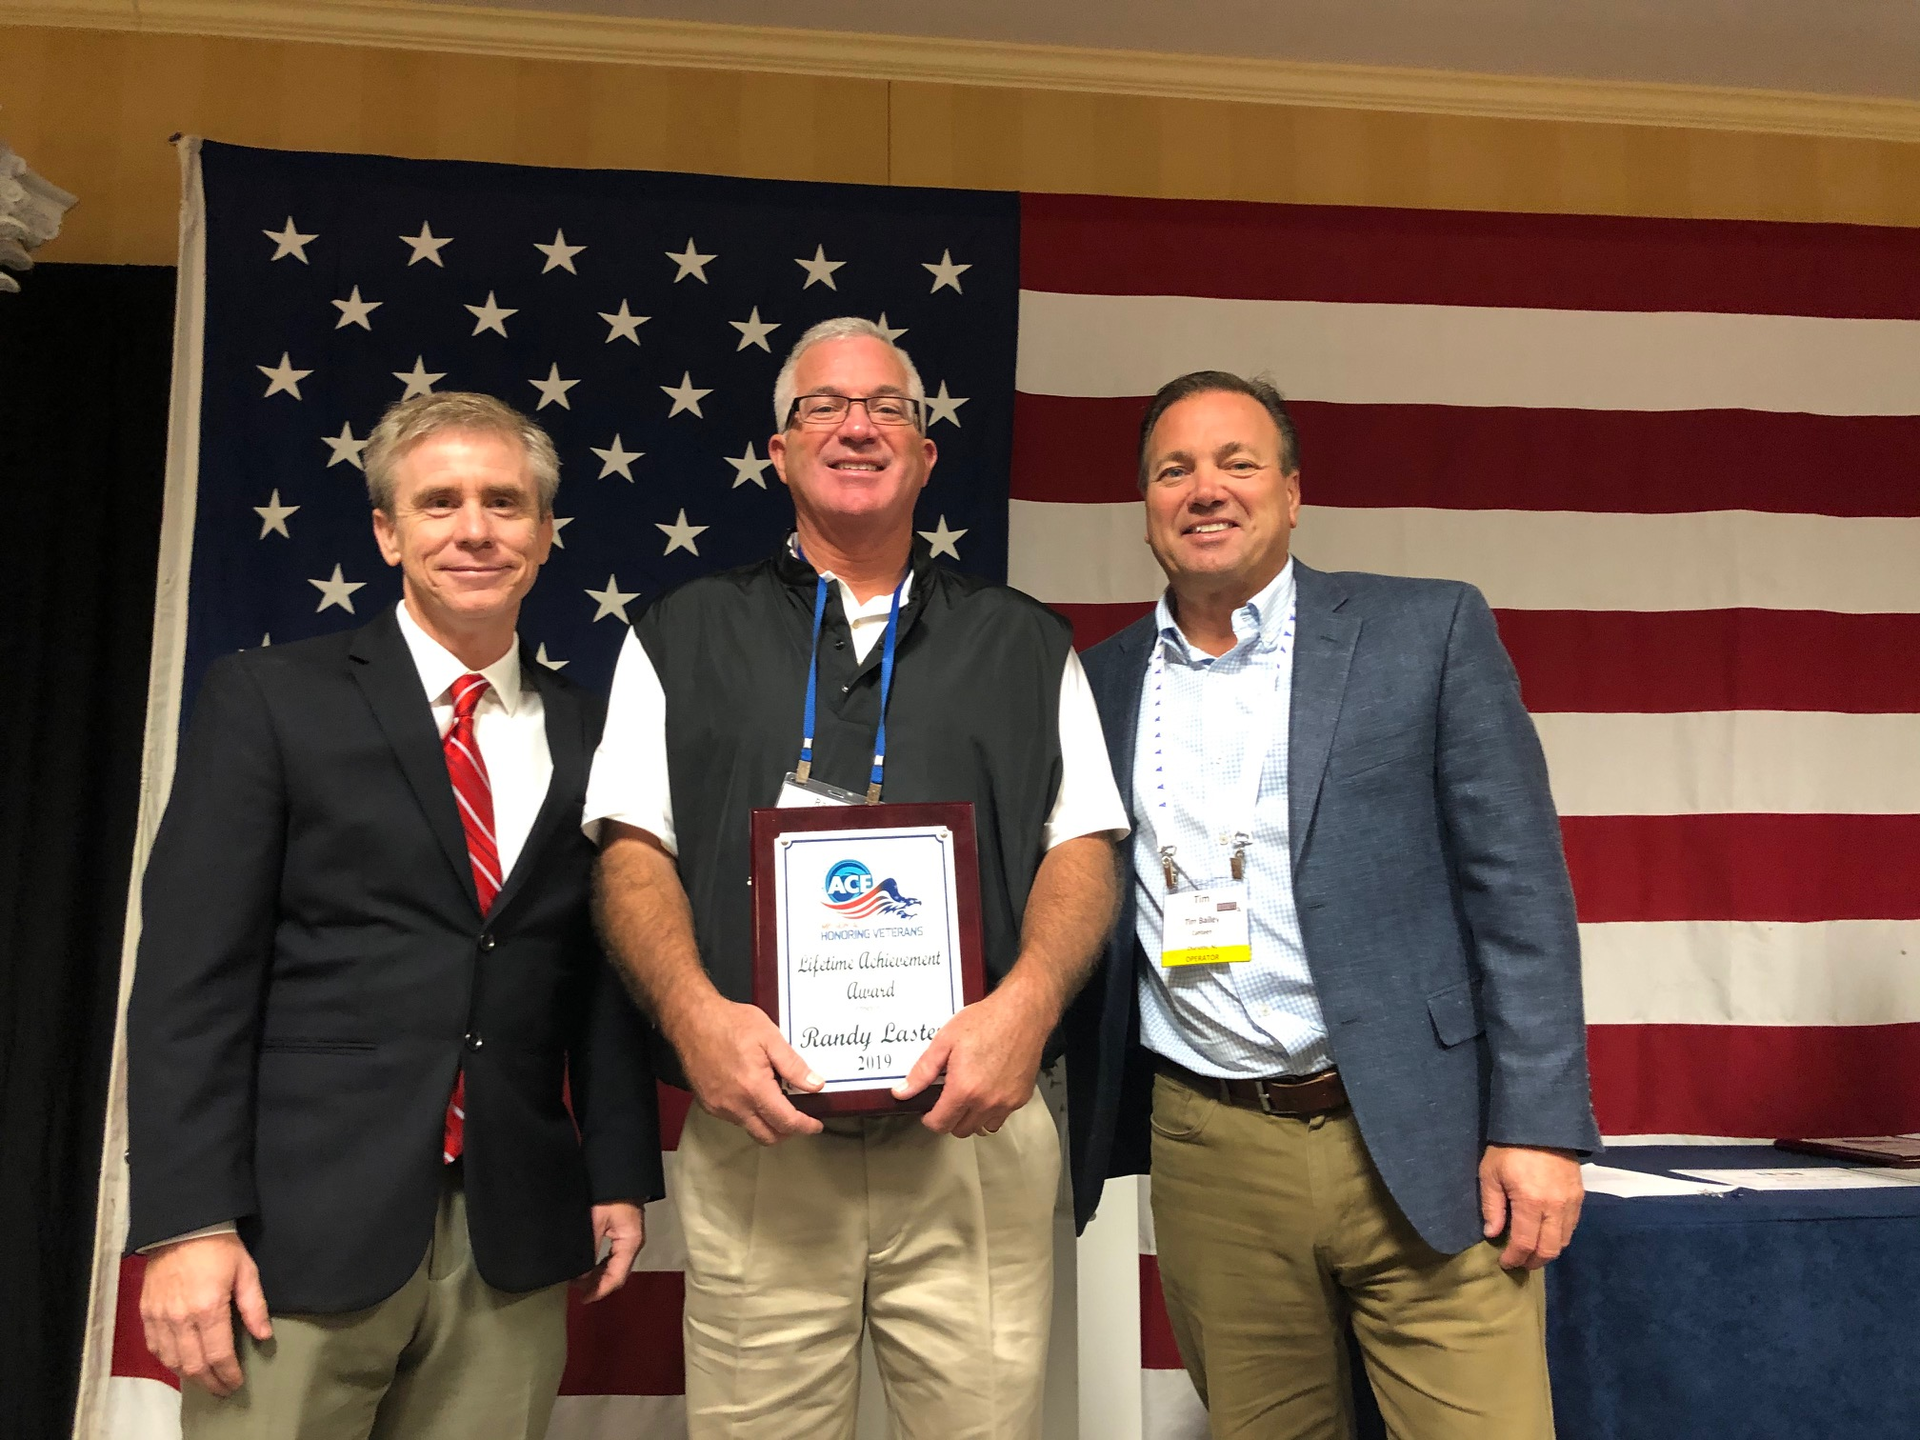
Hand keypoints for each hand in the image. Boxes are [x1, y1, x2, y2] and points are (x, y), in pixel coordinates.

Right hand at [138, 1233, 272, 1396]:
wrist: (182, 1227)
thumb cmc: (219, 1247)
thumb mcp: (246, 1271)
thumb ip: (254, 1307)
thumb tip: (264, 1336)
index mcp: (208, 1308)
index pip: (218, 1354)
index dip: (228, 1374)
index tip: (236, 1383)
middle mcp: (180, 1318)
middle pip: (194, 1365)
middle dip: (210, 1382)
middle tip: (222, 1389)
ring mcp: (160, 1317)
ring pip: (171, 1361)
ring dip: (189, 1376)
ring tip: (205, 1380)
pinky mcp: (146, 1313)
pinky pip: (154, 1348)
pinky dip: (168, 1361)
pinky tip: (180, 1364)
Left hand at [575, 1202, 645, 1302]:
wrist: (619, 1172)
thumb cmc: (610, 1194)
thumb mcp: (595, 1222)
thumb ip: (589, 1250)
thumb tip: (579, 1275)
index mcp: (630, 1243)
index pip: (616, 1277)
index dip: (600, 1291)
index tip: (583, 1299)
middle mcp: (633, 1244)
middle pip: (617, 1274)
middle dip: (598, 1285)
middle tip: (576, 1291)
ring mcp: (630, 1238)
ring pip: (615, 1266)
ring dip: (599, 1276)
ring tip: (579, 1281)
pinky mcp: (624, 1232)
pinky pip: (613, 1256)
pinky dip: (601, 1265)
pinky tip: (588, 1266)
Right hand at [670, 993, 823, 1144]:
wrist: (691, 1020)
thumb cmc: (730, 1023)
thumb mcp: (770, 1037)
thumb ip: (793, 1065)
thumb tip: (815, 1085)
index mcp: (753, 1089)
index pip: (785, 1122)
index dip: (805, 1127)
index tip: (816, 1125)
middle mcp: (734, 1105)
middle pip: (767, 1136)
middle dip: (787, 1132)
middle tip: (800, 1118)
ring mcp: (718, 1107)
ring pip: (750, 1128)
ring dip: (767, 1122)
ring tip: (778, 1100)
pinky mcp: (707, 1103)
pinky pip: (734, 1118)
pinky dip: (750, 1113)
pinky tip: (755, 1094)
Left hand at [893, 977, 1054, 1137]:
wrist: (1022, 1013)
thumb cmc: (986, 1021)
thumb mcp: (945, 1041)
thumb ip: (922, 1071)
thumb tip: (903, 1092)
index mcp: (964, 1089)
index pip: (940, 1124)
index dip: (929, 1119)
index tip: (929, 1110)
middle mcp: (986, 1102)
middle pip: (960, 1130)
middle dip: (949, 1118)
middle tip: (947, 1098)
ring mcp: (1006, 1102)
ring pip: (982, 1127)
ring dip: (971, 1118)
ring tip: (967, 1095)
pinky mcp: (1021, 1098)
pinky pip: (1001, 1116)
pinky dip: (991, 1111)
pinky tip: (987, 1090)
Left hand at [1479, 1144, 1583, 1268]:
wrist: (1540, 1123)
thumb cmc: (1509, 1148)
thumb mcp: (1490, 1174)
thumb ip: (1492, 1206)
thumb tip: (1492, 1234)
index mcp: (1531, 1202)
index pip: (1525, 1243)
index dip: (1515, 1258)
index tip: (1505, 1263)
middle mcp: (1556, 1207)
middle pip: (1550, 1249)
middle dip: (1533, 1261)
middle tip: (1520, 1263)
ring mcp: (1571, 1202)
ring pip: (1564, 1241)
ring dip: (1548, 1251)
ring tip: (1532, 1252)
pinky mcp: (1580, 1195)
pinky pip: (1572, 1226)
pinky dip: (1560, 1236)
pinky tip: (1546, 1234)